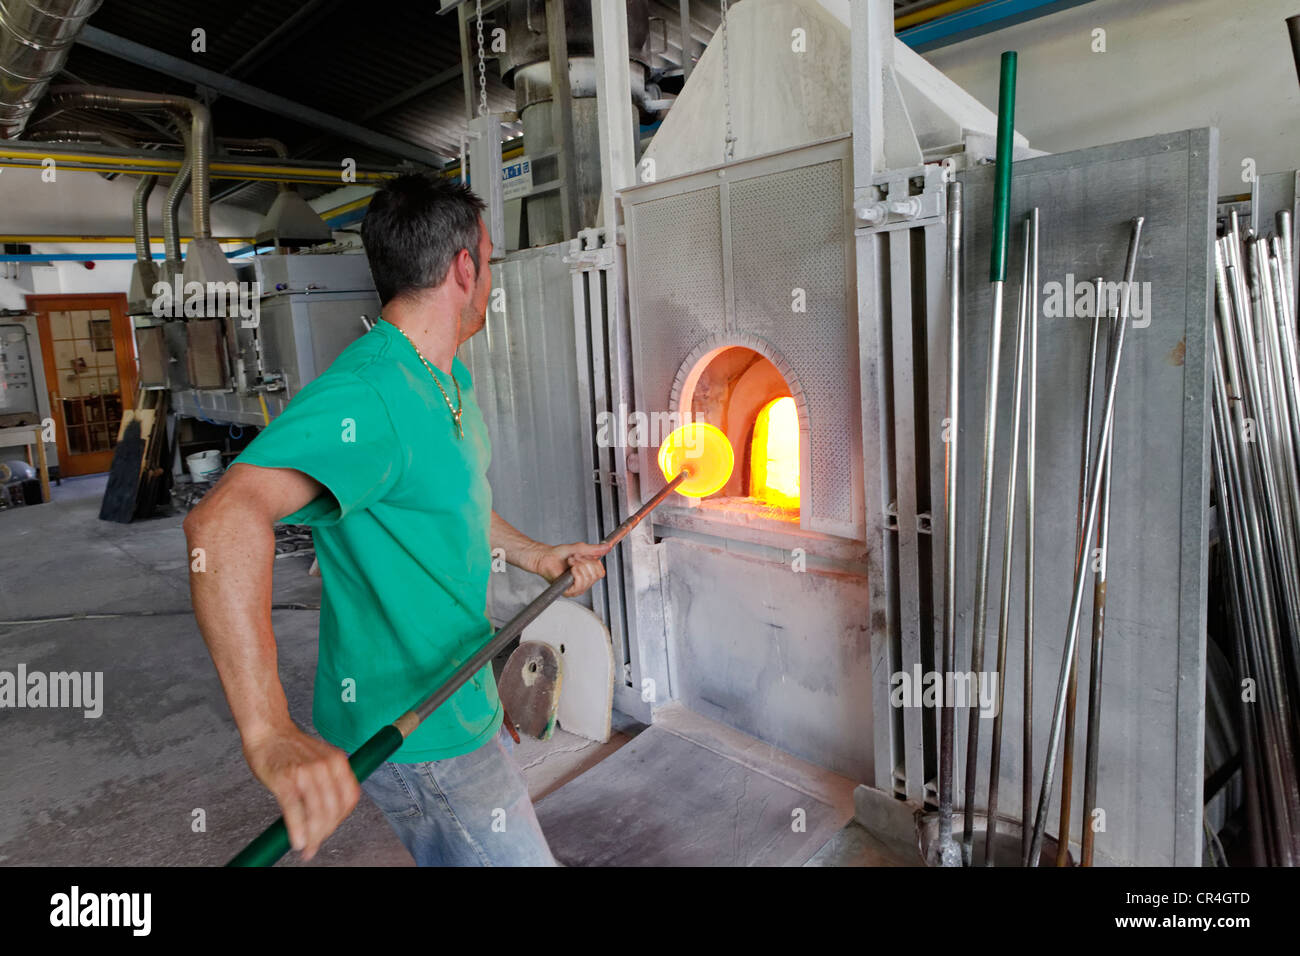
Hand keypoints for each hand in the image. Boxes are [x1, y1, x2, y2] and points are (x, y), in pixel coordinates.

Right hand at [242, 723, 359, 860]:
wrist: (268, 731)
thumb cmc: (291, 748)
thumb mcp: (320, 759)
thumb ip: (328, 782)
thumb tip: (328, 815)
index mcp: (338, 761)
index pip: (350, 797)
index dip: (341, 818)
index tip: (330, 829)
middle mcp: (326, 766)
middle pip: (334, 809)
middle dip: (325, 832)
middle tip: (314, 846)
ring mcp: (306, 773)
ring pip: (317, 813)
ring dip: (312, 836)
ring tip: (306, 848)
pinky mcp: (285, 781)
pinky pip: (295, 810)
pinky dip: (297, 829)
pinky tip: (297, 841)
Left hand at [533, 541, 608, 596]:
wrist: (545, 557)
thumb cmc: (558, 554)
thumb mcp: (580, 549)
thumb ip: (594, 549)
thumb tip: (607, 547)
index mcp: (588, 573)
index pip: (600, 571)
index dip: (593, 561)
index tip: (582, 555)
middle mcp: (584, 582)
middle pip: (596, 575)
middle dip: (585, 562)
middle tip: (575, 558)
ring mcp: (577, 588)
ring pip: (588, 579)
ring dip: (579, 566)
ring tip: (571, 563)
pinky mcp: (569, 592)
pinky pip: (580, 583)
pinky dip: (576, 573)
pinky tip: (571, 569)